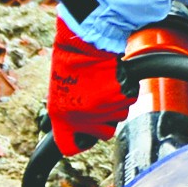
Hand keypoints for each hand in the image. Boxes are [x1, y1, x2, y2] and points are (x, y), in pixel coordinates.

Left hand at [47, 18, 130, 155]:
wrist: (86, 39)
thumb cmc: (71, 61)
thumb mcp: (59, 92)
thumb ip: (66, 114)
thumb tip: (72, 129)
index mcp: (62, 117)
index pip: (70, 147)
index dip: (78, 142)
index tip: (80, 137)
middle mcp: (83, 116)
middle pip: (103, 133)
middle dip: (103, 120)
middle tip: (95, 98)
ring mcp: (104, 107)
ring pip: (118, 116)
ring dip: (113, 103)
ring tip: (102, 83)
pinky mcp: (121, 96)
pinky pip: (128, 101)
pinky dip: (124, 91)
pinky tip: (112, 78)